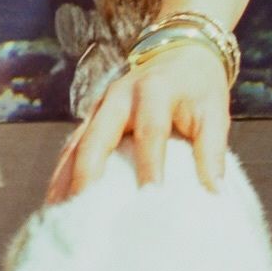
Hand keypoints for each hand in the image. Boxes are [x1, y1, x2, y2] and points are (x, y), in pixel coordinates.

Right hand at [44, 40, 230, 202]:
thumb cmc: (199, 87)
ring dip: (66, 181)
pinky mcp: (91, 118)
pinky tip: (57, 204)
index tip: (150, 200)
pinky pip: (70, 149)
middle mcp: (118, 96)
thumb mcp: (214, 112)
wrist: (179, 52)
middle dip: (88, 178)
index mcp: (153, 90)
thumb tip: (215, 196)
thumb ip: (212, 152)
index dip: (150, 166)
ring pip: (75, 146)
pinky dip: (62, 176)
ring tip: (61, 218)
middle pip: (96, 139)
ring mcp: (99, 107)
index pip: (150, 132)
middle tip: (87, 216)